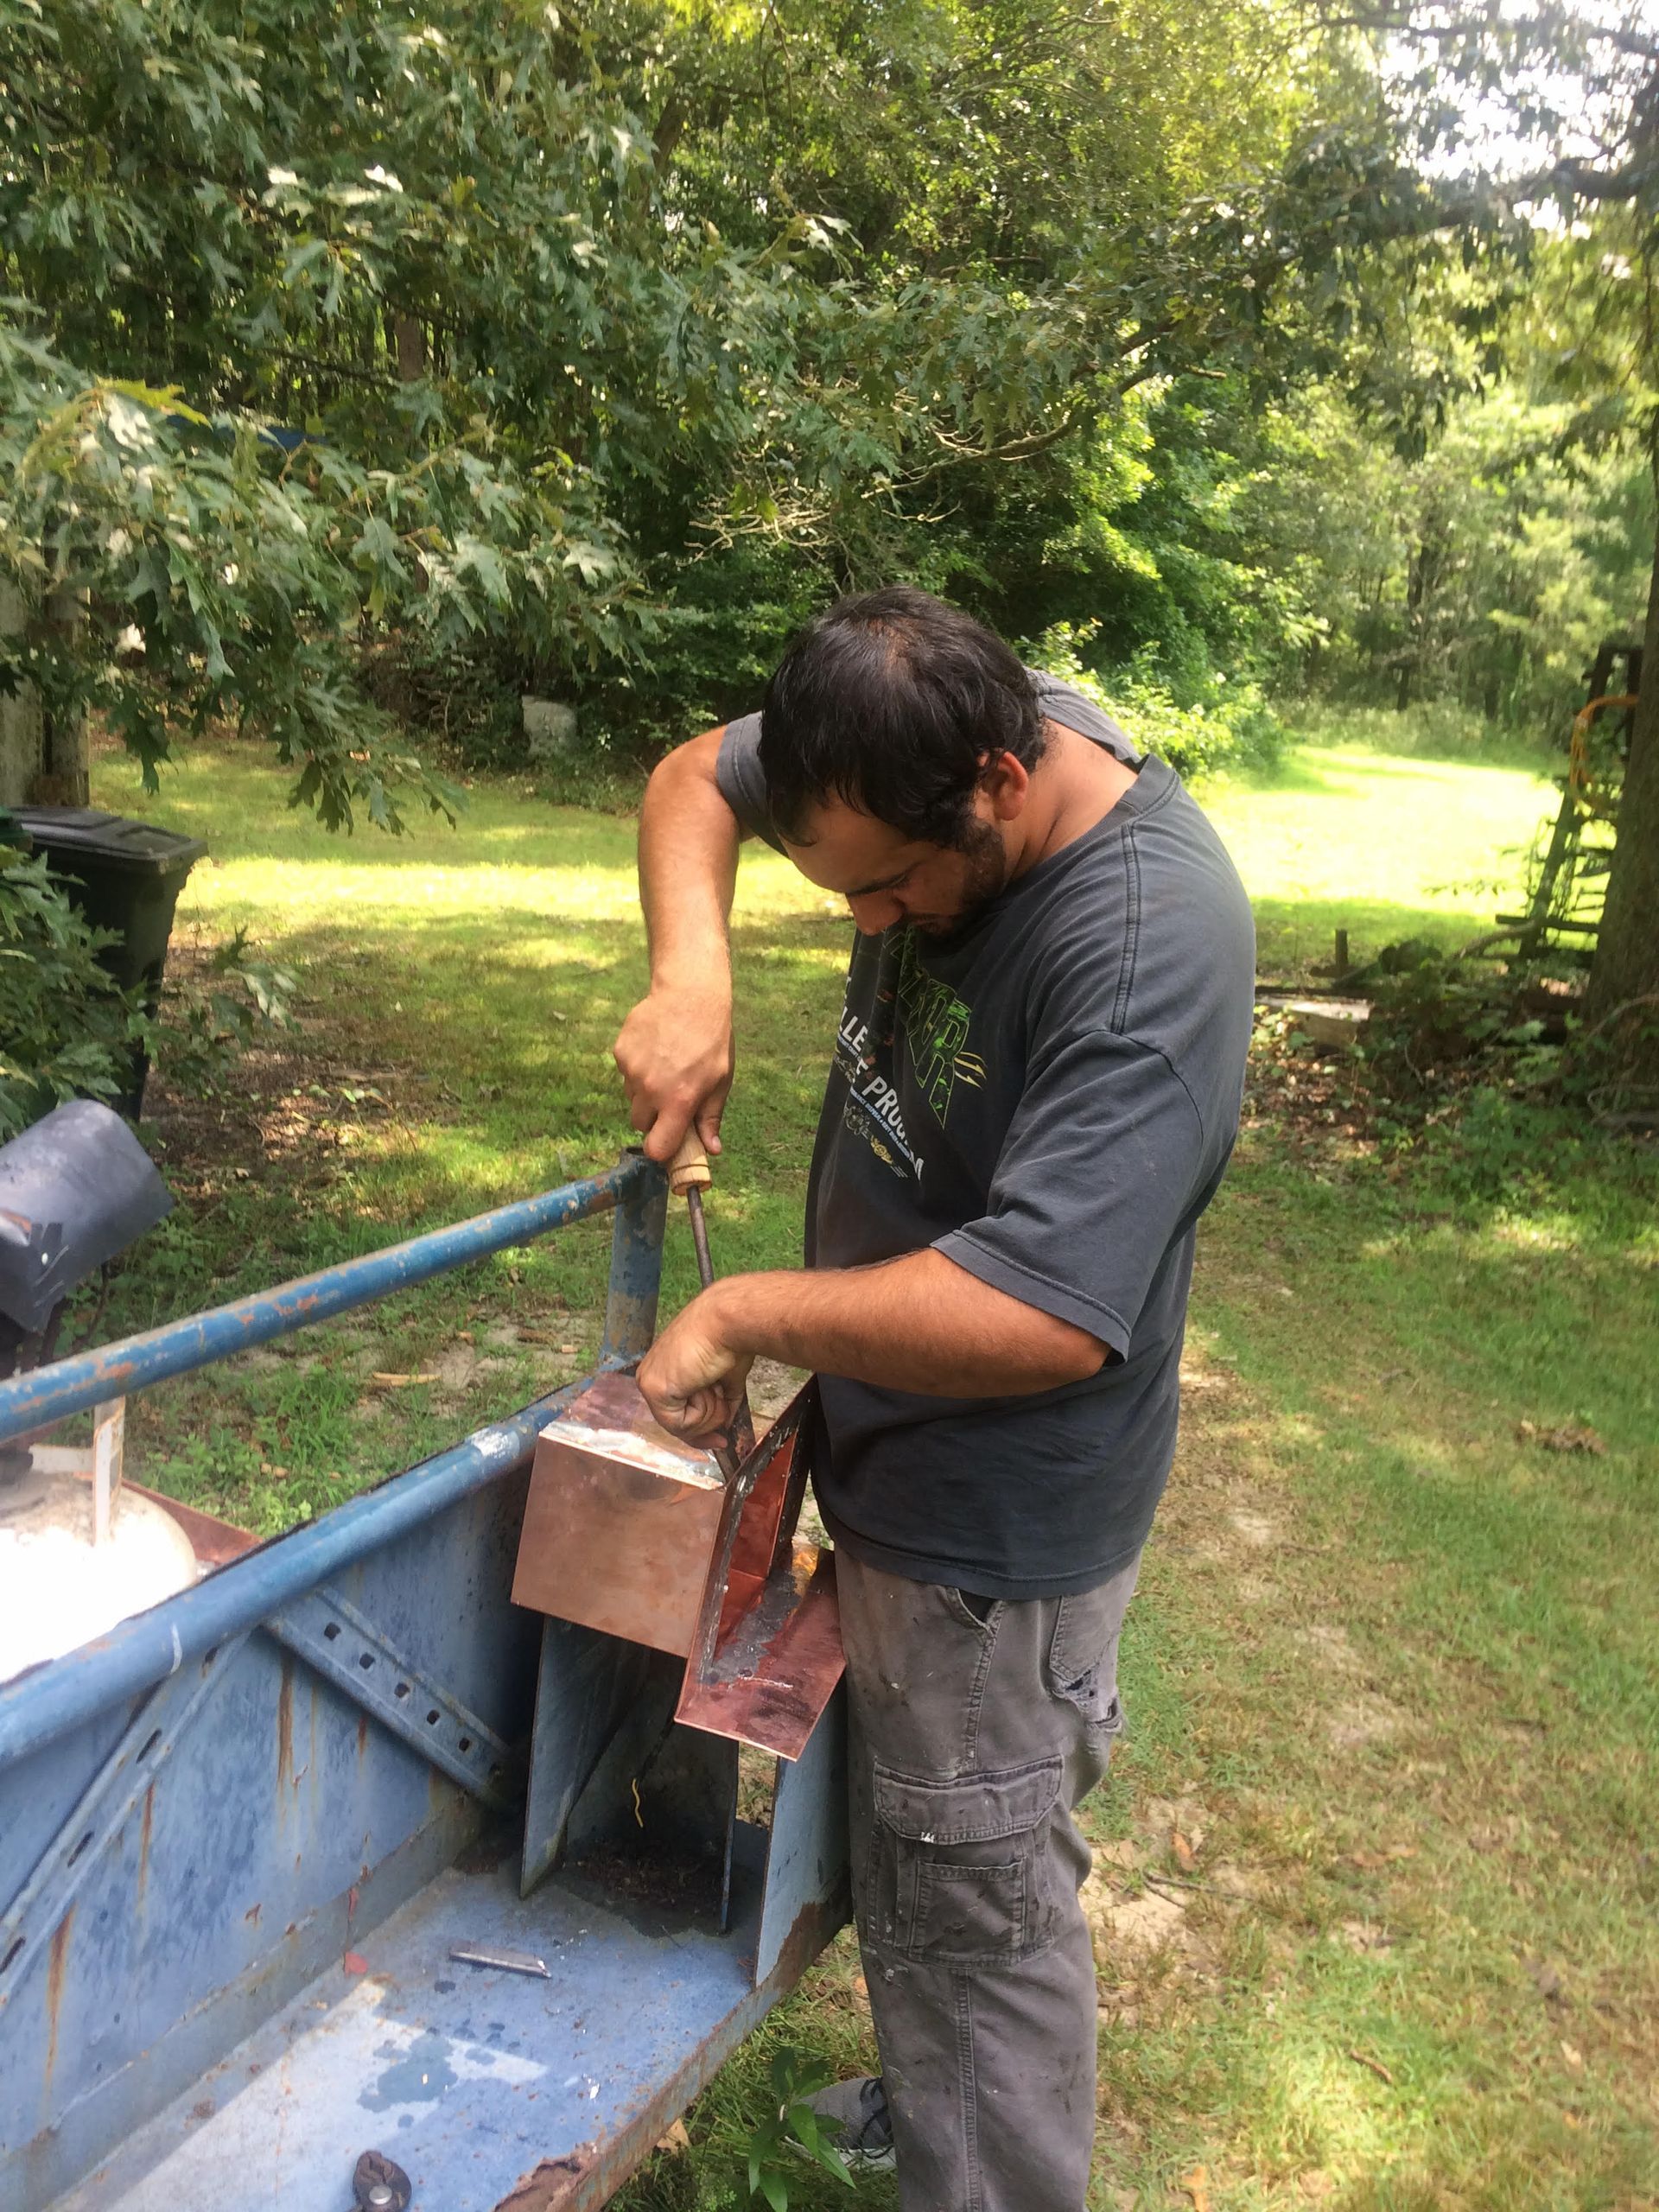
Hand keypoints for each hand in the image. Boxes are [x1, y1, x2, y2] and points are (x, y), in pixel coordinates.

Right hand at [612, 983, 733, 1164]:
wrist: (690, 994)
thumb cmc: (712, 1039)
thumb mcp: (720, 1080)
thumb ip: (711, 1117)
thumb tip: (711, 1150)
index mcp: (679, 1101)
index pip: (657, 1147)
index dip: (661, 1149)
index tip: (669, 1142)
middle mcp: (651, 1089)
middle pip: (640, 1123)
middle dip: (654, 1118)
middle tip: (671, 1097)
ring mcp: (631, 1070)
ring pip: (632, 1097)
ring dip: (645, 1092)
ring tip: (666, 1066)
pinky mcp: (620, 1052)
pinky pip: (625, 1074)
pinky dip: (637, 1069)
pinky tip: (655, 1050)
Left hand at [637, 1288, 753, 1444]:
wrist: (729, 1323)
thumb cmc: (730, 1339)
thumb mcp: (725, 1378)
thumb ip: (720, 1402)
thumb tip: (726, 1426)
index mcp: (664, 1368)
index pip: (675, 1411)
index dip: (700, 1429)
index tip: (720, 1439)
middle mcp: (651, 1375)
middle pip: (676, 1422)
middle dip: (708, 1424)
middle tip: (723, 1410)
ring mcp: (649, 1383)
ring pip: (680, 1425)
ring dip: (709, 1414)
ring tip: (716, 1386)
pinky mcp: (654, 1390)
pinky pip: (680, 1423)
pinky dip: (702, 1413)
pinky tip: (706, 1386)